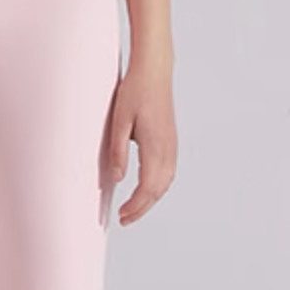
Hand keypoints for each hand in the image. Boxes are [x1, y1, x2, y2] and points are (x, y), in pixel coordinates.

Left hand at [105, 53, 176, 224]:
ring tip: (134, 208)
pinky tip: (148, 187)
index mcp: (155, 145)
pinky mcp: (171, 139)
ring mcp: (172, 144)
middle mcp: (167, 148)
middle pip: (158, 190)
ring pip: (166, 182)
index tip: (122, 215)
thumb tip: (118, 179)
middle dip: (142, 208)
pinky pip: (168, 171)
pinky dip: (158, 186)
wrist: (155, 70)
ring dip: (151, 198)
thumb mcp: (120, 120)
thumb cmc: (135, 91)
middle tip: (125, 219)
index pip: (148, 187)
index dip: (136, 206)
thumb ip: (118, 151)